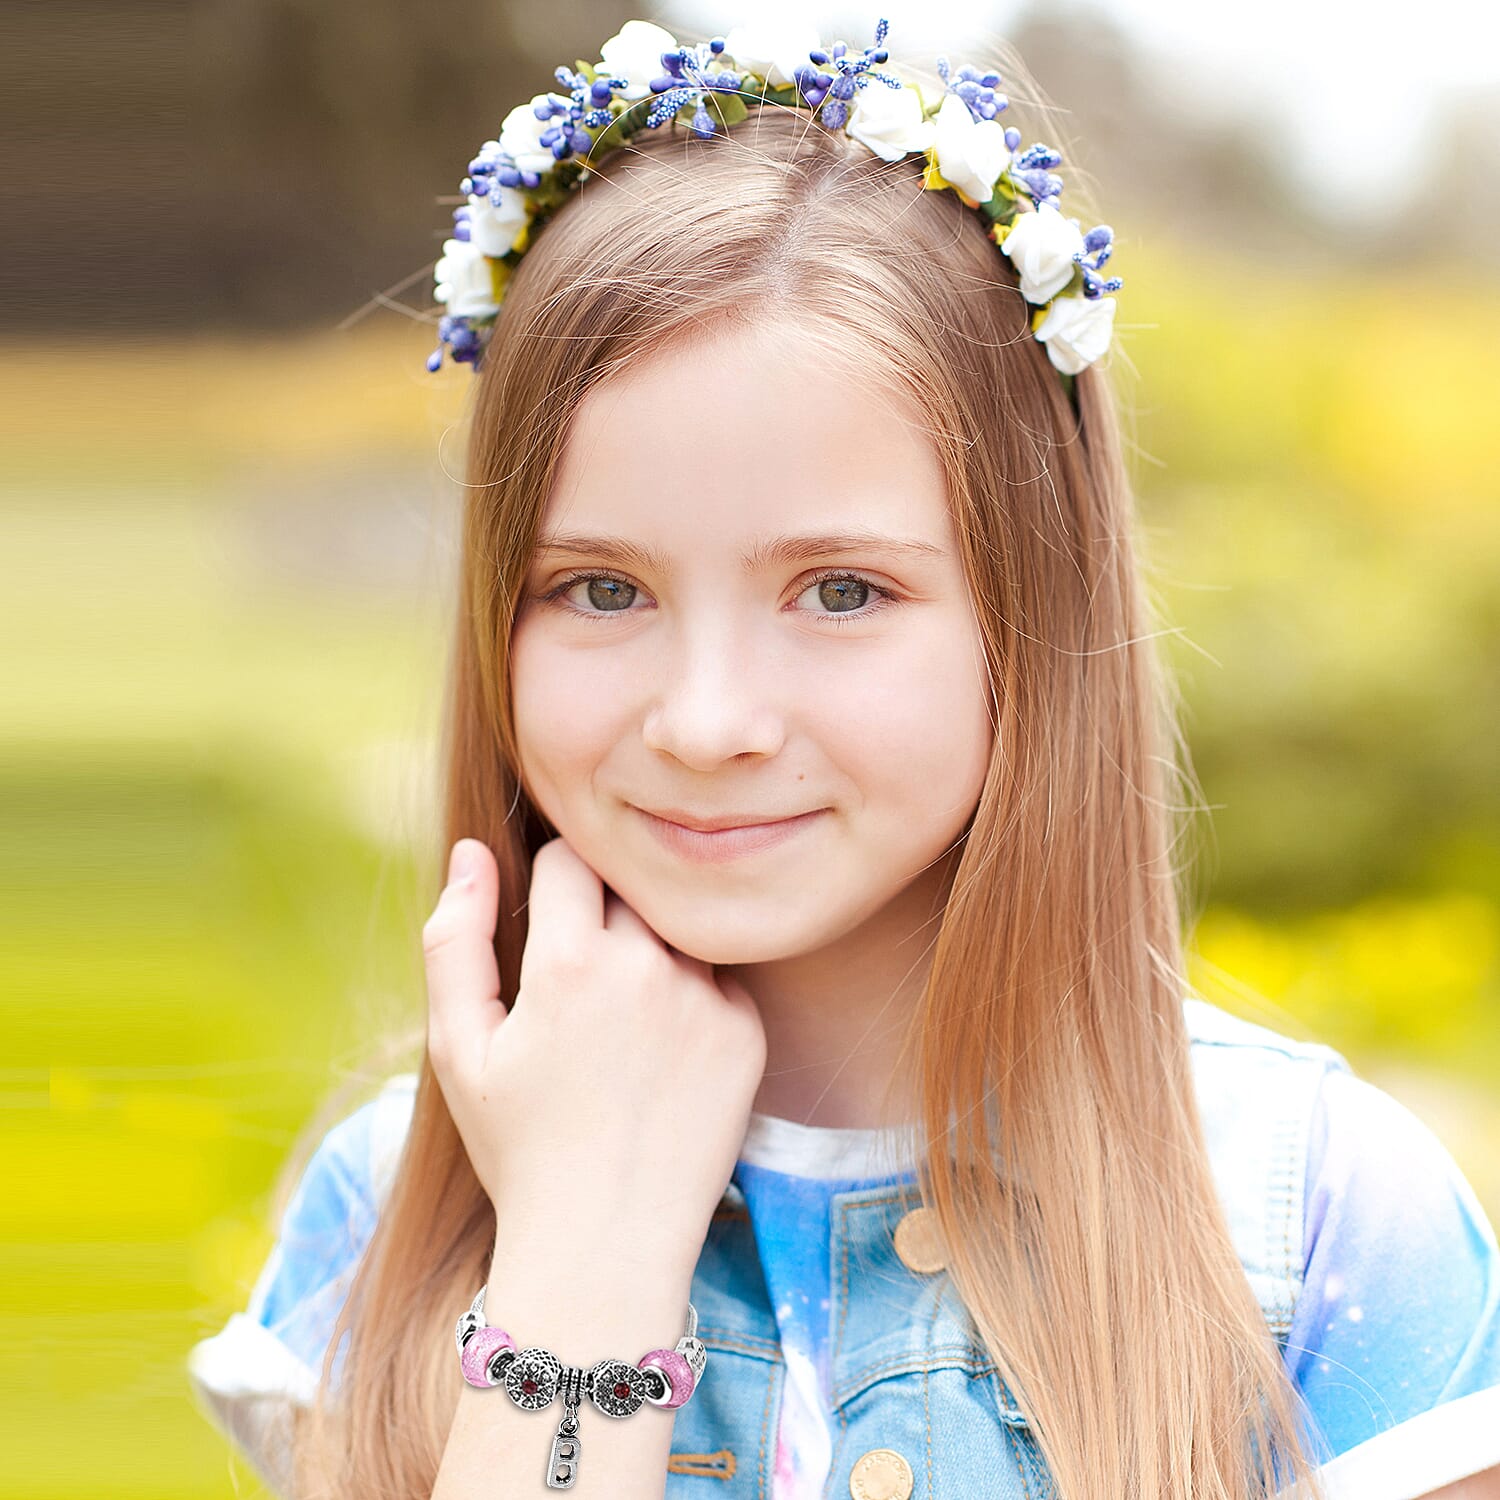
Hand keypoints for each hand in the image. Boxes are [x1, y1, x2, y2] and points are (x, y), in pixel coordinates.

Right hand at [424, 835, 767, 1280]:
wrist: (607, 1245)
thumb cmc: (520, 1147)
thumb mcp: (458, 1047)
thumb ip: (454, 938)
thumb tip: (471, 851)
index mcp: (570, 961)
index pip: (570, 857)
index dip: (550, 883)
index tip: (544, 927)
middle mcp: (648, 967)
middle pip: (629, 885)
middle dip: (601, 911)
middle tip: (580, 979)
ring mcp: (706, 998)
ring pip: (676, 927)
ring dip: (650, 948)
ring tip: (621, 1022)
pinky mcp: (747, 1032)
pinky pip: (717, 976)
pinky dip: (691, 994)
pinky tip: (661, 1054)